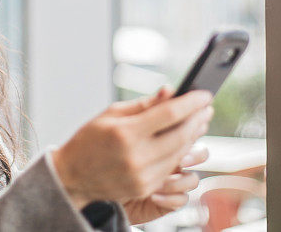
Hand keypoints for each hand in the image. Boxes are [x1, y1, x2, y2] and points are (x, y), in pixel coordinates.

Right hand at [51, 85, 213, 210]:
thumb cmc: (90, 139)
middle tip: (207, 107)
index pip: (170, 114)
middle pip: (180, 134)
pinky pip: (170, 168)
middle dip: (198, 118)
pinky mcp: (144, 188)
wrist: (73, 175)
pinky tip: (184, 140)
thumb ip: (145, 104)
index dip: (191, 102)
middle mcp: (135, 156)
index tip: (204, 94)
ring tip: (199, 121)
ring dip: (193, 135)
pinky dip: (180, 152)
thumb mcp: (112, 113)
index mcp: (125, 133)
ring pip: (179, 153)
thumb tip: (171, 92)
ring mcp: (141, 176)